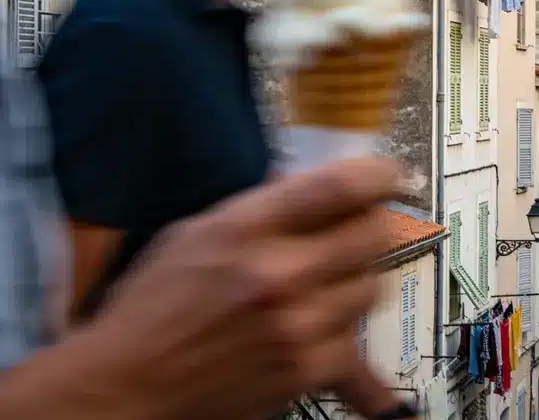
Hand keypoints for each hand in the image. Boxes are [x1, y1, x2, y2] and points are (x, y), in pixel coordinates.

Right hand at [76, 157, 401, 418]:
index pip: (341, 187)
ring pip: (371, 287)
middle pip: (372, 234)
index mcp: (247, 228)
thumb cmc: (151, 308)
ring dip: (357, 278)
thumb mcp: (197, 233)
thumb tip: (309, 182)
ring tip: (327, 281)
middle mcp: (278, 274)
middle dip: (369, 227)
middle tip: (355, 230)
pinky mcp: (305, 372)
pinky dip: (344, 332)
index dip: (379, 175)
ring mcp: (296, 326)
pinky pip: (357, 341)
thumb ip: (260, 208)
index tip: (389, 176)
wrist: (122, 389)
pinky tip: (323, 325)